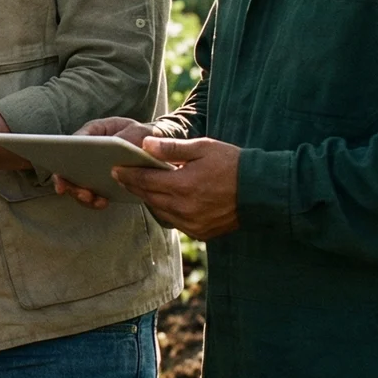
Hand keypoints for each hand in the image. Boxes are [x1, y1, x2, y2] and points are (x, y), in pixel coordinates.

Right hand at [53, 117, 158, 209]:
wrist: (154, 150)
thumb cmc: (143, 136)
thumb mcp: (140, 131)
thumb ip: (129, 136)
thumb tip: (116, 143)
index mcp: (94, 132)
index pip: (73, 141)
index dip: (64, 156)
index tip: (62, 173)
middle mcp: (87, 150)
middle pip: (69, 166)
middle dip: (72, 183)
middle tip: (84, 193)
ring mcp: (91, 167)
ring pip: (77, 182)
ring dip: (81, 194)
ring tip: (95, 200)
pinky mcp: (98, 182)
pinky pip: (89, 192)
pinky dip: (93, 199)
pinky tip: (102, 202)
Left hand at [111, 136, 241, 240]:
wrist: (262, 191)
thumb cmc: (233, 164)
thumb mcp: (203, 148)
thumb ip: (171, 149)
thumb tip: (144, 145)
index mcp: (183, 185)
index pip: (145, 180)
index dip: (127, 174)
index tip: (114, 168)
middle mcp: (184, 208)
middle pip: (148, 197)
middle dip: (134, 186)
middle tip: (121, 177)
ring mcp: (192, 223)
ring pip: (160, 211)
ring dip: (149, 199)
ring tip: (141, 187)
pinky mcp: (201, 232)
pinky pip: (176, 222)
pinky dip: (167, 211)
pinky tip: (165, 201)